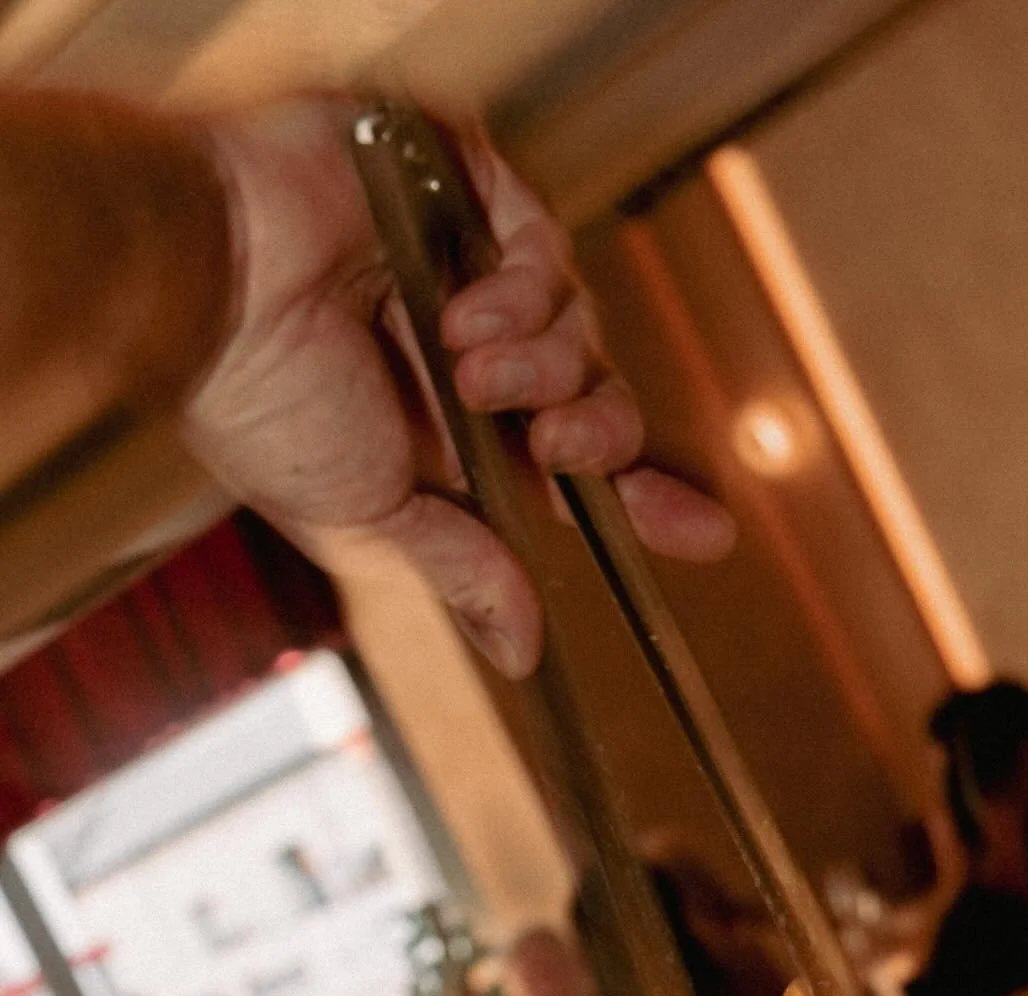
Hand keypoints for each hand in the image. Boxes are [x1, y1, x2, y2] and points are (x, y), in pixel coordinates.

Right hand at [184, 101, 733, 675]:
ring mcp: (474, 273)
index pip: (581, 472)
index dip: (646, 500)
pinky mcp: (466, 196)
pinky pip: (548, 248)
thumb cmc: (262, 407)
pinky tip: (462, 315)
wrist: (204, 294)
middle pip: (600, 402)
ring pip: (584, 329)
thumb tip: (520, 653)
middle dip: (596, 436)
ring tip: (465, 370)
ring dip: (543, 365)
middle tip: (554, 446)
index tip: (709, 535)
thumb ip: (462, 568)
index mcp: (459, 436)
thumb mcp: (375, 515)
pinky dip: (523, 293)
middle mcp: (479, 357)